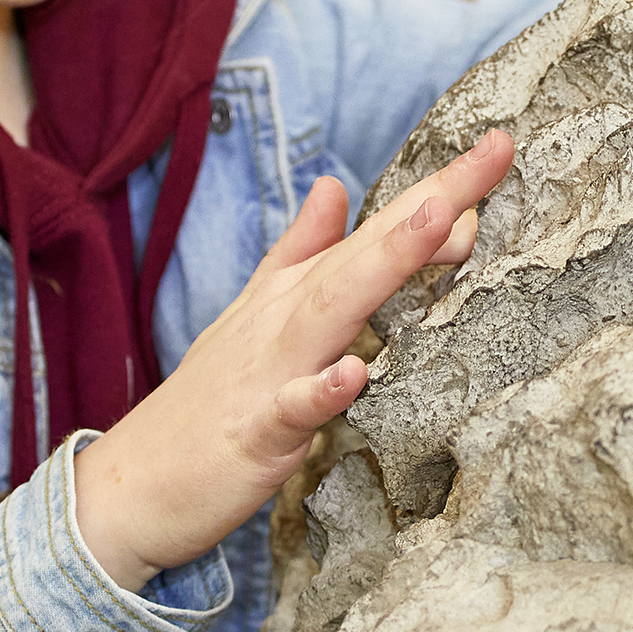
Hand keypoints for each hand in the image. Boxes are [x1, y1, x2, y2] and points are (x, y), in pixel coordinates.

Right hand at [69, 131, 513, 588]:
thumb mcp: (257, 316)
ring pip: (335, 308)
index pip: (376, 230)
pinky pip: (293, 409)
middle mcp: (285, 317)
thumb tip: (334, 186)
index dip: (438, 190)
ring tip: (442, 221)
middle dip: (433, 201)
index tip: (500, 146)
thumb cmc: (209, 404)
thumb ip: (299, 252)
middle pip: (368, 249)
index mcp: (295, 293)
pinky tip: (356, 372)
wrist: (132, 484)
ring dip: (387, 262)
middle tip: (495, 153)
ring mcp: (269, 370)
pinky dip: (323, 389)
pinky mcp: (254, 432)